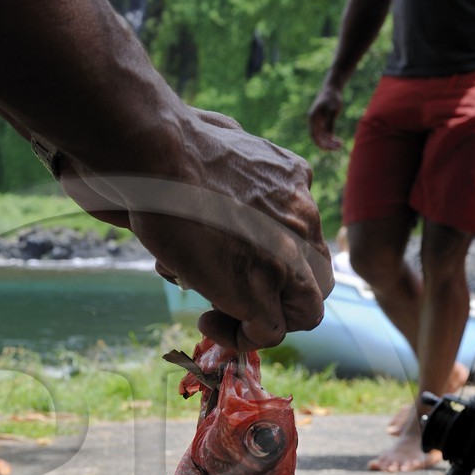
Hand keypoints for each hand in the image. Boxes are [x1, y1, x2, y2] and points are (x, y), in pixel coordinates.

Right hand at [57, 109, 333, 351]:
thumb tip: (218, 145)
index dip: (276, 255)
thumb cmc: (169, 140)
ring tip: (220, 314)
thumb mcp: (220, 137)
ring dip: (267, 319)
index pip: (303, 232)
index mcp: (293, 180)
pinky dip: (243, 337)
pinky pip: (271, 332)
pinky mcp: (263, 288)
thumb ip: (233, 157)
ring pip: (306, 309)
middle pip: (316, 273)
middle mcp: (302, 217)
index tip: (235, 256)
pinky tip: (208, 321)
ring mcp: (288, 256)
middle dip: (280, 290)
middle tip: (234, 291)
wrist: (158, 153)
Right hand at [308, 84, 343, 150]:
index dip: (320, 143)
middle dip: (327, 144)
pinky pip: (326, 133)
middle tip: (339, 146)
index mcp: (313, 118)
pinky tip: (339, 141)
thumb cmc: (332, 97)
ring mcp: (318, 122)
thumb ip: (330, 122)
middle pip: (318, 138)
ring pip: (323, 137)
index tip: (328, 149)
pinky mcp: (323, 122)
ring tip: (341, 144)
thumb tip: (328, 136)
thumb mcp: (332, 110)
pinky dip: (332, 138)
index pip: (314, 135)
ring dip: (331, 142)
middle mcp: (314, 121)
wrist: (332, 88)